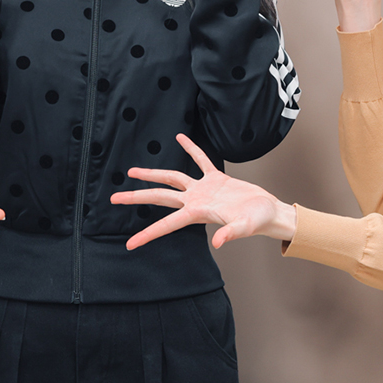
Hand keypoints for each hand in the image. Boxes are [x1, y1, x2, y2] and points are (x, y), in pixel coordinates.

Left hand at [111, 134, 295, 249]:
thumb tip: (218, 242)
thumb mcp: (245, 227)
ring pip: (172, 178)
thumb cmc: (258, 221)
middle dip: (136, 197)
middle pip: (159, 197)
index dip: (147, 234)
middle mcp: (195, 201)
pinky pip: (199, 160)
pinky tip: (179, 139)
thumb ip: (231, 233)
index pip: (166, 224)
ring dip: (153, 174)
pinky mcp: (216, 178)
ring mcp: (203, 189)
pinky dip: (190, 149)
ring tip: (133, 171)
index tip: (129, 244)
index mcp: (198, 213)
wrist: (269, 213)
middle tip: (114, 198)